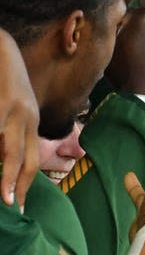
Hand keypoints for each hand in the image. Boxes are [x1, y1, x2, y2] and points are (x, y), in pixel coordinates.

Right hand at [0, 28, 39, 207]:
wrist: (2, 48)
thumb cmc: (6, 84)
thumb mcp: (15, 110)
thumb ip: (12, 135)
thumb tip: (5, 162)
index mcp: (31, 122)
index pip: (32, 158)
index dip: (23, 183)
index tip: (17, 206)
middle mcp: (25, 117)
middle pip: (23, 155)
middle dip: (14, 182)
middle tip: (9, 205)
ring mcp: (10, 109)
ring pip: (9, 147)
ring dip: (3, 170)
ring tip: (2, 192)